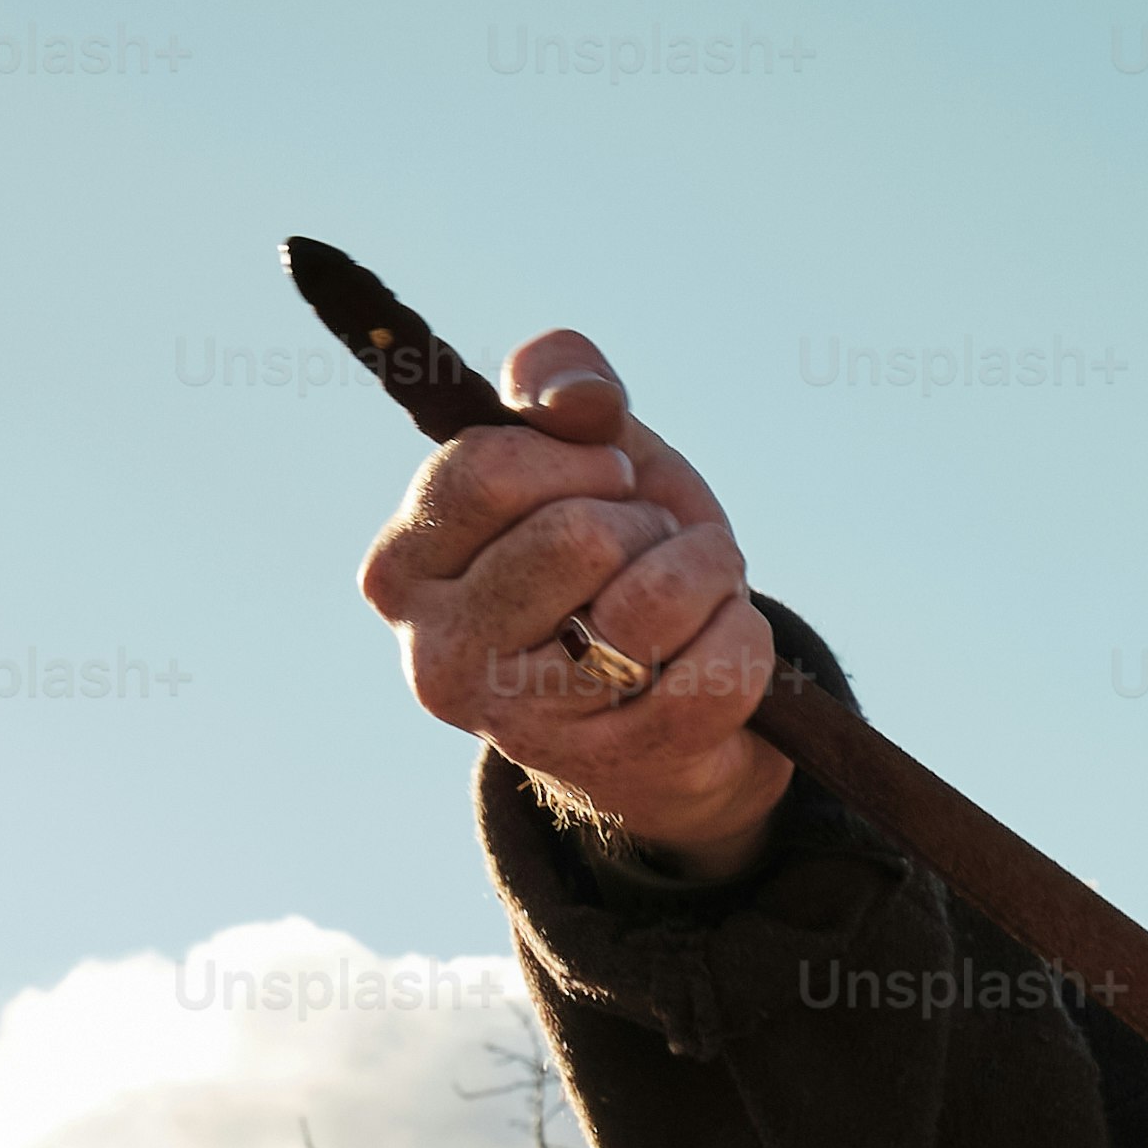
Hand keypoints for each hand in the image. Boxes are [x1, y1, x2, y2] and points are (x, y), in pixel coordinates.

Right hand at [355, 328, 790, 876]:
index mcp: (403, 571)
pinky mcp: (620, 768)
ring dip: (707, 571)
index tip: (605, 475)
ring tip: (694, 587)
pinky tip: (717, 643)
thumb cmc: (613, 555)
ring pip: (652, 605)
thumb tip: (574, 402)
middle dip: (647, 521)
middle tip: (649, 545)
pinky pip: (718, 671)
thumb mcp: (582, 449)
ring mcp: (527, 726)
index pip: (484, 473)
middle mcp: (441, 659)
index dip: (575, 458)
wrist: (673, 693)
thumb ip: (560, 380)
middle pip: (578, 537)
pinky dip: (743, 636)